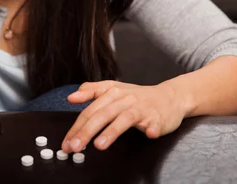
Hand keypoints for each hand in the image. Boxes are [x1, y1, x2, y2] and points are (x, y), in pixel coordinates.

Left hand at [61, 80, 185, 152]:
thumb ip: (91, 90)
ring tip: (100, 145)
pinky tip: (149, 134)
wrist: (170, 96)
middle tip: (75, 147)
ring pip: (124, 119)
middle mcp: (125, 99)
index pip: (90, 111)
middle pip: (102, 115)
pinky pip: (154, 124)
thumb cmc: (138, 96)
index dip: (77, 127)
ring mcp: (141, 109)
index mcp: (112, 93)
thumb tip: (71, 97)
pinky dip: (151, 129)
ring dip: (112, 132)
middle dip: (87, 132)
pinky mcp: (157, 118)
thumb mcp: (113, 88)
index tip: (66, 142)